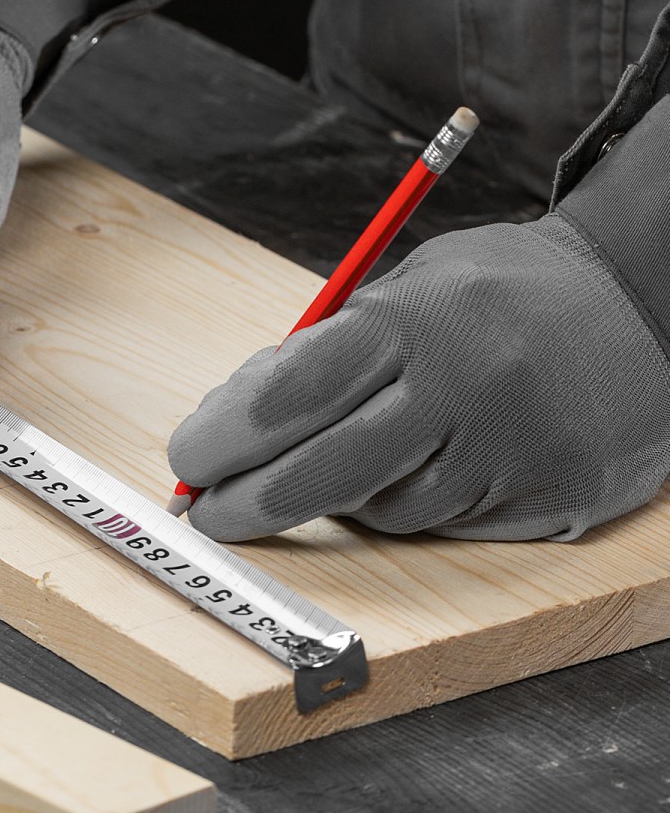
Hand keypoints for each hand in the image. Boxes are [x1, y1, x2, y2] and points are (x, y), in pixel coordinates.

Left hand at [168, 214, 669, 541]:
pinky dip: (410, 506)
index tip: (186, 461)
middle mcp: (465, 387)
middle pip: (326, 471)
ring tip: (346, 455)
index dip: (227, 437)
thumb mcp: (410, 285)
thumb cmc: (503, 293)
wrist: (642, 304)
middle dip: (251, 501)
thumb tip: (233, 415)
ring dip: (339, 498)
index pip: (294, 392)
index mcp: (418, 319)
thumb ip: (328, 347)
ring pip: (383, 510)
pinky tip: (425, 465)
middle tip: (209, 510)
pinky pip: (443, 527)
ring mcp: (510, 450)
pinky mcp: (550, 500)